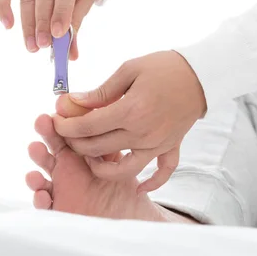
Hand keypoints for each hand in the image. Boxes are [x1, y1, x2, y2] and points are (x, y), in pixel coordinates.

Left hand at [54, 51, 207, 192]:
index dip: (66, 125)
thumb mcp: (129, 69)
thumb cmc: (164, 67)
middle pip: (98, 148)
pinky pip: (163, 172)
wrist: (200, 75)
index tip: (55, 119)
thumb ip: (101, 91)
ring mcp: (158, 144)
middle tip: (67, 133)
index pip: (88, 126)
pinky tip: (137, 188)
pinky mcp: (171, 146)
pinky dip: (152, 184)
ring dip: (101, 168)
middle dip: (75, 142)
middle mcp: (143, 133)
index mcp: (130, 111)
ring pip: (124, 169)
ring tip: (90, 158)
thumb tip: (73, 102)